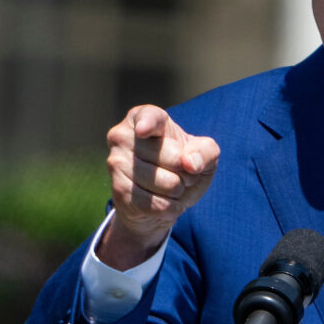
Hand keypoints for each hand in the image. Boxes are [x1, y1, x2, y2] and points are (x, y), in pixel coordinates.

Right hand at [99, 105, 219, 268]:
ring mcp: (117, 162)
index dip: (147, 124)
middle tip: (180, 171)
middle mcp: (123, 135)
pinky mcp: (118, 189)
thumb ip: (206, 151)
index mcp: (143, 116)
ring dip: (179, 191)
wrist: (161, 196)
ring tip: (171, 186)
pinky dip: (170, 207)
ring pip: (167, 184)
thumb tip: (191, 163)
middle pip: (174, 158)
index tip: (143, 130)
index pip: (148, 117)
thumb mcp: (203, 153)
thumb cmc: (182, 164)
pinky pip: (157, 203)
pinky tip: (164, 201)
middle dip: (188, 172)